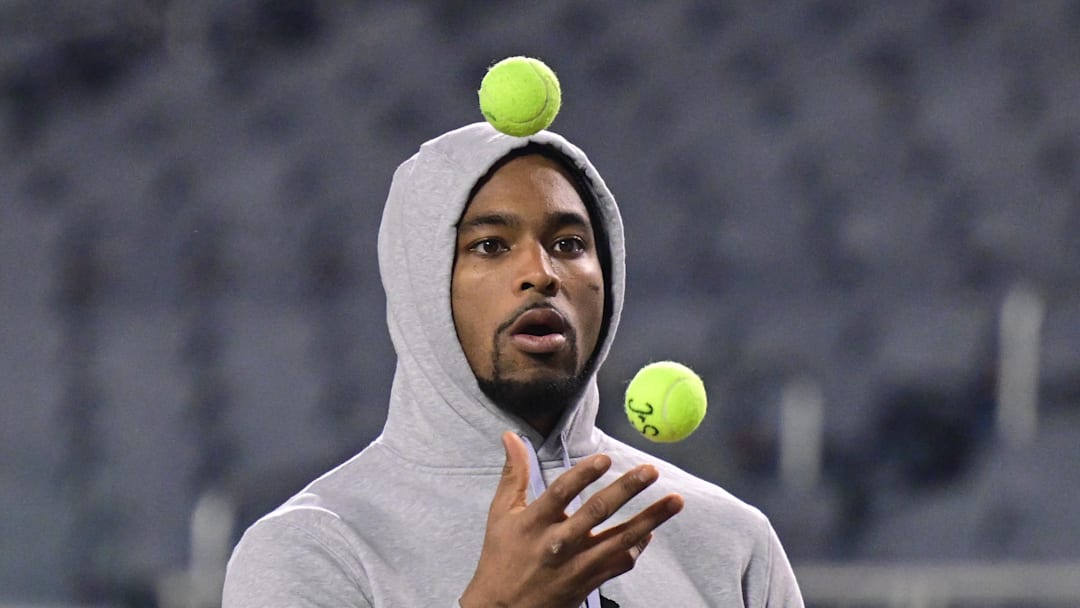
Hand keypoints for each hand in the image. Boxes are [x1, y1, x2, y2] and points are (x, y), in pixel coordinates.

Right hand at [459, 431, 683, 607]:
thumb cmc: (502, 556)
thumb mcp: (501, 513)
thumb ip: (513, 473)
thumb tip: (512, 436)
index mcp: (534, 522)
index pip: (561, 493)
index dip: (583, 475)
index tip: (605, 459)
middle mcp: (558, 543)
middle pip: (596, 513)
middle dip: (627, 490)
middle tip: (650, 471)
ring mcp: (577, 565)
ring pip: (619, 539)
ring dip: (650, 519)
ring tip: (675, 501)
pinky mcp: (589, 581)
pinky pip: (620, 562)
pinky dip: (638, 546)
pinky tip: (652, 531)